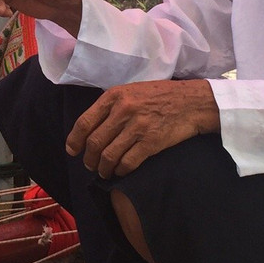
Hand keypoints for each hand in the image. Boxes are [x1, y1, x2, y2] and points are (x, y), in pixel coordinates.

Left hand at [67, 79, 219, 178]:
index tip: (72, 150)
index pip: (84, 122)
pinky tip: (121, 171)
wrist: (191, 102)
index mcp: (114, 96)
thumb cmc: (160, 96)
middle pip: (94, 142)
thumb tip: (91, 127)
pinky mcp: (151, 142)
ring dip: (103, 168)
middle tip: (90, 164)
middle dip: (88, 158)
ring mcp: (137, 127)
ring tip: (104, 171)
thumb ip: (111, 105)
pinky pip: (127, 163)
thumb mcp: (131, 91)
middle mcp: (123, 111)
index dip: (74, 140)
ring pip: (108, 155)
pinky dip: (121, 171)